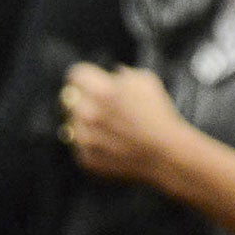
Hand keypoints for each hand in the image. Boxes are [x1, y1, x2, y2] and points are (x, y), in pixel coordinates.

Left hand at [60, 64, 190, 185]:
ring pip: (71, 125)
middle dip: (82, 100)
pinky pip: (80, 148)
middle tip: (98, 106)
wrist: (165, 155)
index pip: (75, 75)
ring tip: (104, 129)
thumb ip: (123, 75)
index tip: (89, 82)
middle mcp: (87, 114)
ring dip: (83, 124)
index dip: (85, 77)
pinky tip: (108, 145)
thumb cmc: (158, 116)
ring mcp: (85, 139)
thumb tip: (114, 76)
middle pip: (68, 99)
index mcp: (100, 91)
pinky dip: (91, 146)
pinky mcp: (86, 159)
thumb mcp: (145, 81)